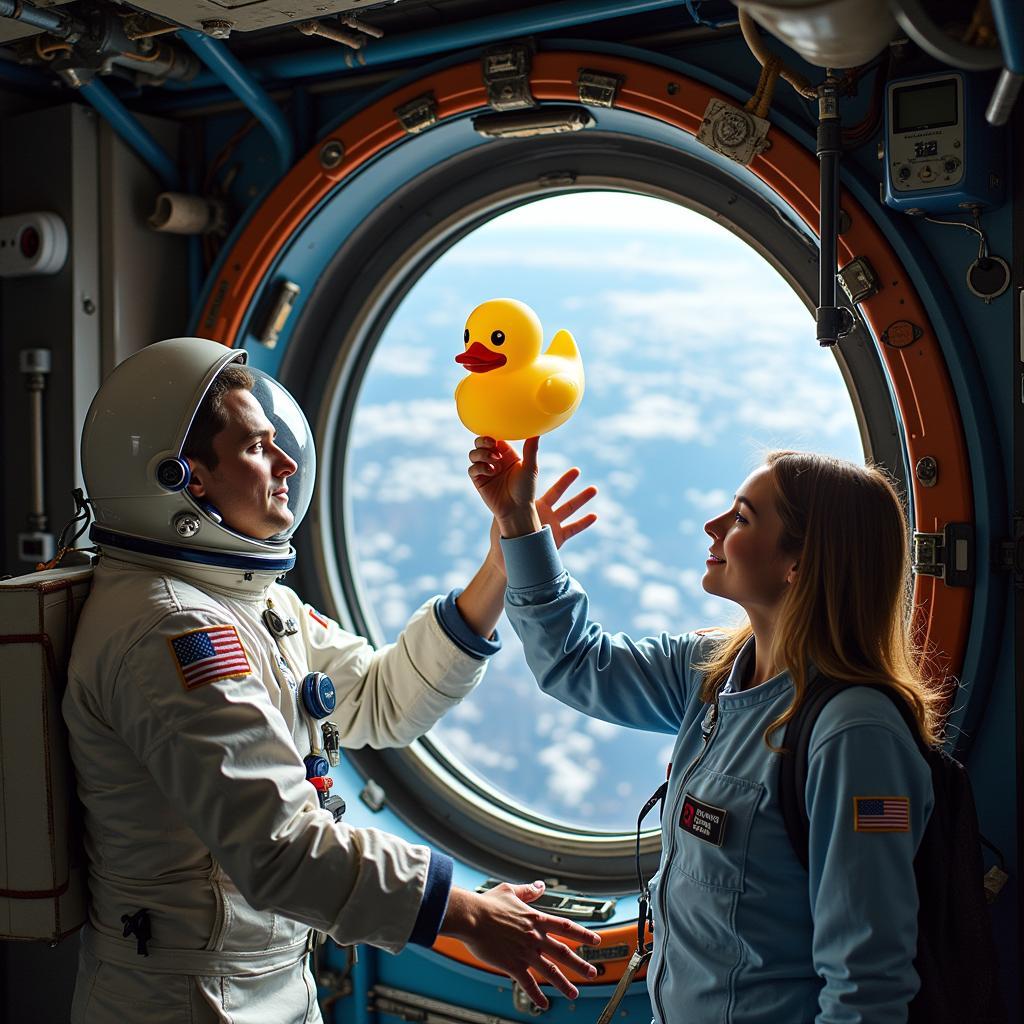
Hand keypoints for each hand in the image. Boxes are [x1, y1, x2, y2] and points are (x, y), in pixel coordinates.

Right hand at [440, 881, 600, 1008]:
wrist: (471, 917)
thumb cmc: (486, 904)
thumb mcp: (510, 891)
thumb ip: (528, 891)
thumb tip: (540, 886)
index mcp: (535, 919)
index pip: (566, 927)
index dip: (582, 934)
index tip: (595, 941)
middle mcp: (534, 936)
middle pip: (563, 952)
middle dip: (580, 964)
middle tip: (593, 972)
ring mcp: (525, 952)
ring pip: (550, 971)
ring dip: (564, 983)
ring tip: (575, 994)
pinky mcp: (512, 965)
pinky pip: (528, 984)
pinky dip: (537, 995)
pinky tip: (543, 1004)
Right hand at [468, 436, 539, 534]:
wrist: (516, 510)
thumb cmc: (526, 490)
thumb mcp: (530, 468)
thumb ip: (531, 449)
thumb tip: (538, 431)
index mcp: (507, 454)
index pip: (496, 437)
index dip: (494, 434)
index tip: (498, 437)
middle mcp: (495, 460)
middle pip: (480, 443)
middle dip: (482, 440)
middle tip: (490, 444)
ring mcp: (485, 470)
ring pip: (473, 453)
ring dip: (482, 453)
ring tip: (494, 460)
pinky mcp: (478, 480)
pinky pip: (472, 468)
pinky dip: (480, 467)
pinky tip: (492, 472)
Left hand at [487, 467, 596, 572]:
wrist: (510, 556)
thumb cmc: (503, 536)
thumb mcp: (503, 513)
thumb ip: (505, 500)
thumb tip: (498, 481)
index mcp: (532, 504)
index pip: (541, 487)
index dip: (546, 477)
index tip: (550, 465)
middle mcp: (544, 511)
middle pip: (558, 493)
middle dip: (567, 481)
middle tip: (577, 470)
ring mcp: (552, 524)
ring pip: (569, 508)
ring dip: (581, 499)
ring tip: (594, 489)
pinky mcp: (558, 538)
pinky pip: (573, 529)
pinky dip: (584, 522)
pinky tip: (594, 515)